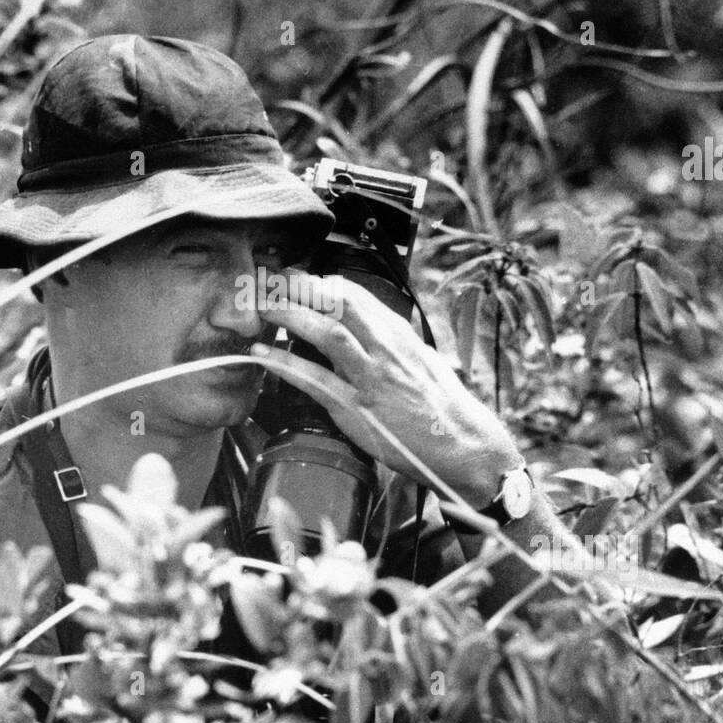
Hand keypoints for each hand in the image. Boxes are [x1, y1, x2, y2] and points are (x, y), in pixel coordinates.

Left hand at [252, 267, 525, 508]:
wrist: (463, 445)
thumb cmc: (443, 407)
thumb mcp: (423, 361)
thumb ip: (394, 343)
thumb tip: (374, 328)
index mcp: (397, 335)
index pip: (353, 294)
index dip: (317, 282)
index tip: (292, 277)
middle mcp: (384, 349)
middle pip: (336, 303)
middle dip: (298, 287)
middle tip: (266, 282)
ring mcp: (371, 378)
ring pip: (326, 333)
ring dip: (289, 315)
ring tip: (259, 307)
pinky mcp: (358, 409)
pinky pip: (316, 381)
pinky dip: (285, 365)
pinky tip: (261, 355)